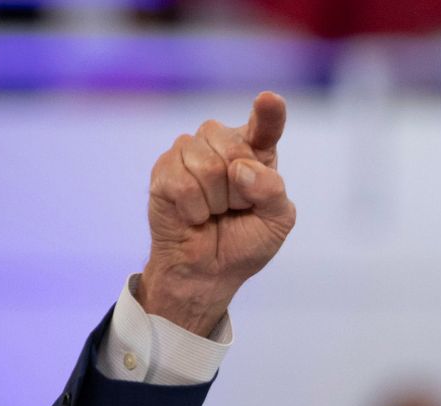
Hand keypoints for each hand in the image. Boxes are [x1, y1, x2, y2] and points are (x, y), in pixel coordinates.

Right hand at [139, 91, 295, 335]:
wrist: (209, 271)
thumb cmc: (245, 241)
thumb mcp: (277, 221)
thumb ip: (272, 191)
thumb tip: (239, 169)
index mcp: (257, 152)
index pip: (265, 126)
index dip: (268, 113)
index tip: (269, 100)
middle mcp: (222, 144)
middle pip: (233, 145)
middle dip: (238, 189)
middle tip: (233, 208)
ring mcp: (189, 153)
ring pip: (207, 165)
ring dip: (215, 201)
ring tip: (212, 211)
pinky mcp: (163, 170)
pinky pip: (182, 183)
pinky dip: (193, 209)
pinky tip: (192, 215)